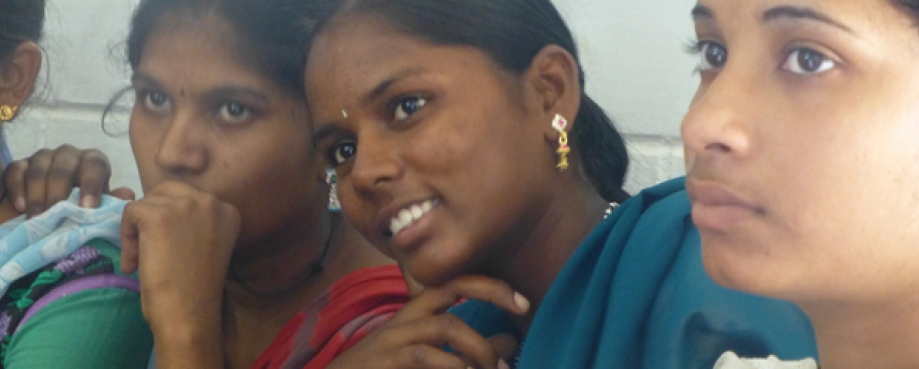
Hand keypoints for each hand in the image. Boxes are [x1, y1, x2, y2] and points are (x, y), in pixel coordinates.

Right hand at [2, 145, 134, 216]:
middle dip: (59, 194)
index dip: (91, 186)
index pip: (95, 166)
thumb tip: (127, 194)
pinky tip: (22, 207)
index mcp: (93, 162)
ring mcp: (43, 157)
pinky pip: (16, 171)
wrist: (47, 214)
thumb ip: (111, 202)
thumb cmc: (78, 210)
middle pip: (64, 168)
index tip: (86, 208)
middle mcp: (69, 155)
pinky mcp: (19, 164)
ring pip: (39, 169)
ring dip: (39, 196)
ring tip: (37, 218)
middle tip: (55, 217)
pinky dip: (18, 189)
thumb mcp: (97, 208)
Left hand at [120, 181, 238, 368]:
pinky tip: (134, 262)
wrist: (189, 313)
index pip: (188, 198)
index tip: (172, 251)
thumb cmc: (196, 288)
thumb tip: (158, 207)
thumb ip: (194, 222)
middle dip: (152, 218)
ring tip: (141, 260)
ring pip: (146, 203)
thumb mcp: (206, 244)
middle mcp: (211, 201)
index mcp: (228, 210)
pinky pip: (130, 212)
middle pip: (166, 192)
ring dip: (137, 231)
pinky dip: (126, 237)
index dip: (171, 222)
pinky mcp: (157, 214)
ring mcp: (185, 204)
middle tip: (150, 250)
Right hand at [327, 275, 528, 368]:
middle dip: (489, 299)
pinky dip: (454, 367)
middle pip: (449, 289)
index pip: (454, 283)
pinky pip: (424, 356)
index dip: (490, 287)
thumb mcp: (426, 360)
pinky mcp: (385, 361)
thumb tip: (510, 343)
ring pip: (445, 327)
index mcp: (413, 317)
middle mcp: (403, 320)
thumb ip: (466, 352)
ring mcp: (392, 340)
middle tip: (518, 331)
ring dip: (478, 349)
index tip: (522, 303)